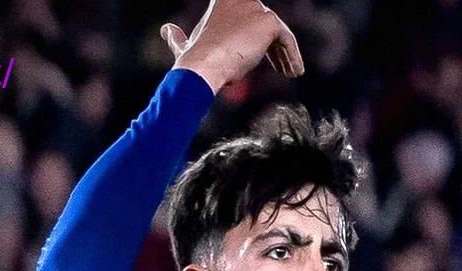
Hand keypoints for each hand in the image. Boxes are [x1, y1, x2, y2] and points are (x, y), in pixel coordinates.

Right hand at [161, 0, 302, 93]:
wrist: (201, 67)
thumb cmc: (193, 60)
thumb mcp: (184, 43)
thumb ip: (178, 36)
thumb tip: (166, 30)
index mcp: (223, 3)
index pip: (246, 13)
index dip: (254, 33)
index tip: (264, 49)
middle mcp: (241, 0)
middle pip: (263, 24)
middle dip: (273, 46)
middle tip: (281, 67)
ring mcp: (256, 9)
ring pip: (277, 33)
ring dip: (284, 53)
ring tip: (289, 72)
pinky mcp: (269, 22)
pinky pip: (287, 39)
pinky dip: (293, 55)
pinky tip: (295, 71)